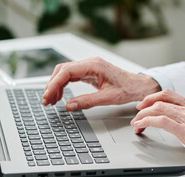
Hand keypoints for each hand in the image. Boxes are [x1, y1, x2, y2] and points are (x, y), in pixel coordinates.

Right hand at [43, 57, 159, 110]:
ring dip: (56, 86)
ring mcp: (89, 66)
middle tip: (46, 101)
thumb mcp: (108, 98)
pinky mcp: (89, 72)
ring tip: (51, 100)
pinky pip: (72, 76)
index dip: (54, 84)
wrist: (138, 86)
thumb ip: (87, 101)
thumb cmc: (128, 89)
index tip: (47, 96)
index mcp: (94, 66)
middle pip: (62, 70)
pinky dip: (63, 85)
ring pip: (65, 73)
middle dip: (52, 85)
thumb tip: (69, 106)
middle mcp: (90, 63)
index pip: (66, 72)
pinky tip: (60, 96)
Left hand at [131, 89, 184, 169]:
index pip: (170, 94)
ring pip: (158, 108)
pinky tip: (140, 126)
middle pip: (161, 99)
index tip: (145, 103)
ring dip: (142, 115)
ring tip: (136, 123)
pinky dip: (147, 121)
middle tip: (137, 113)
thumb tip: (180, 124)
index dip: (154, 97)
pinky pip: (161, 121)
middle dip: (144, 105)